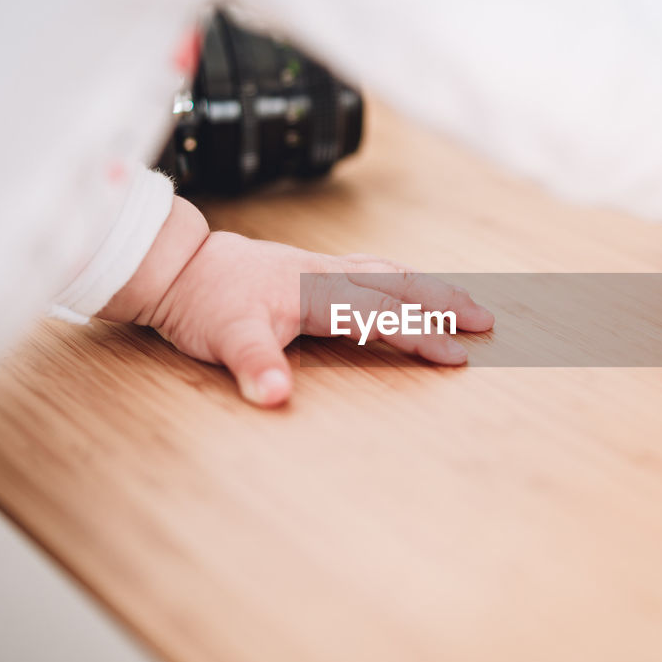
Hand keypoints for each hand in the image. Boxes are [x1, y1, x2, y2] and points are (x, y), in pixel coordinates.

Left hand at [101, 199, 493, 406]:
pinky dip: (401, 279)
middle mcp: (327, 275)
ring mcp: (322, 268)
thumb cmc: (202, 301)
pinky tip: (407, 286)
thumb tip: (274, 398)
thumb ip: (255, 366)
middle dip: (444, 303)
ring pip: (390, 272)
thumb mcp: (224, 338)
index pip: (382, 315)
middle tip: (485, 321)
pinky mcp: (313, 268)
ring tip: (464, 301)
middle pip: (400, 285)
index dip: (421, 334)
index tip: (457, 355)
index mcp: (316, 292)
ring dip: (429, 287)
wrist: (175, 264)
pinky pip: (371, 270)